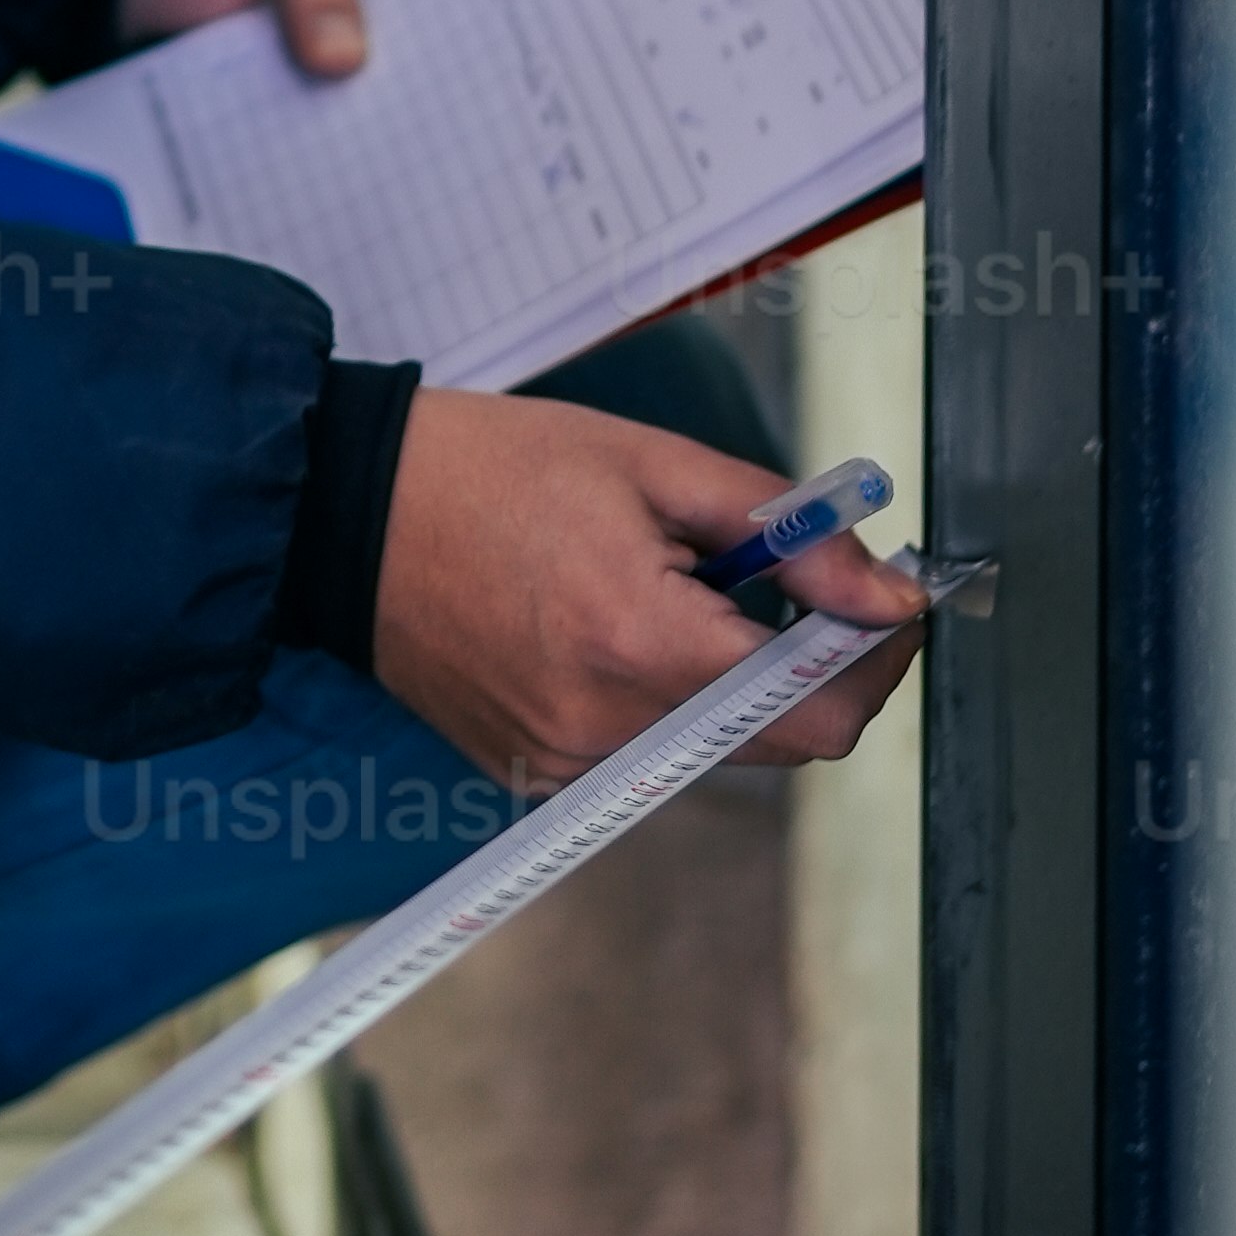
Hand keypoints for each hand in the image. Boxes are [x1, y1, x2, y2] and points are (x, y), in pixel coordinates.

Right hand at [370, 391, 931, 794]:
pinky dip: (664, 695)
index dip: (877, 660)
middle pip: (779, 740)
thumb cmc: (491, 468)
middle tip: (792, 579)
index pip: (820, 713)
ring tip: (677, 587)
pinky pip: (647, 751)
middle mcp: (605, 727)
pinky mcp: (535, 772)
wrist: (345, 514)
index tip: (890, 604)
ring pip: (715, 746)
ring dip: (734, 679)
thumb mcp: (654, 464)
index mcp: (641, 644)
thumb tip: (888, 592)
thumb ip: (787, 530)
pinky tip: (614, 622)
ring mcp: (565, 761)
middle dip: (811, 664)